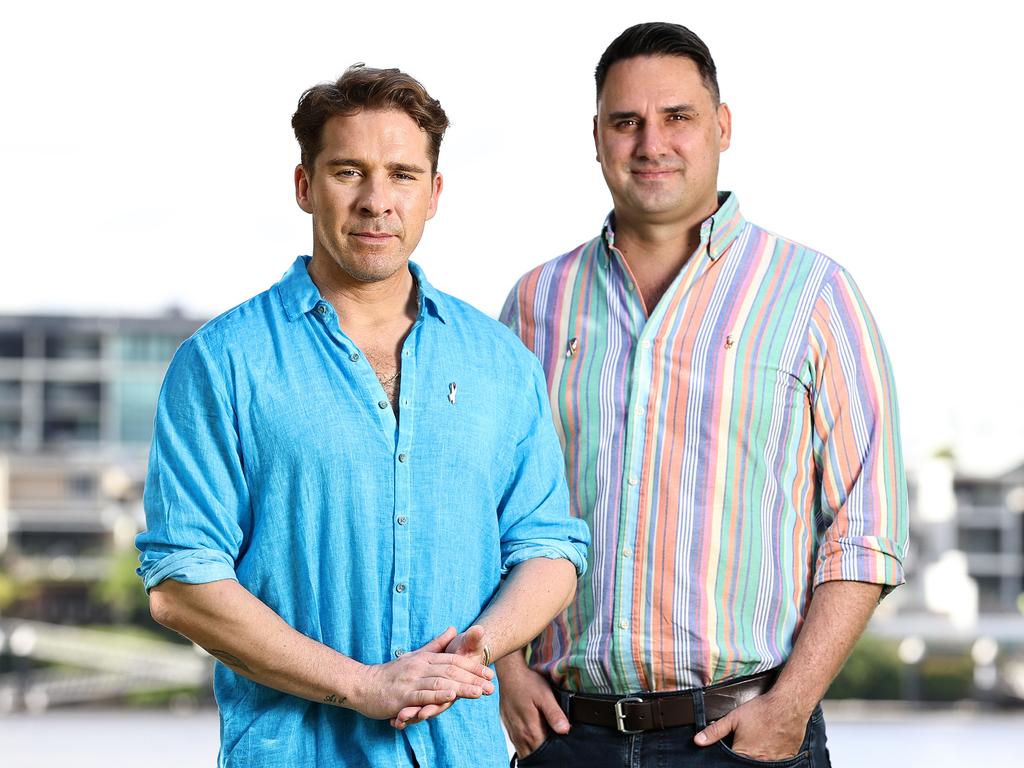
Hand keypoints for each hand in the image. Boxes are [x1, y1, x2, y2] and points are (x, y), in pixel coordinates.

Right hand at [353, 626, 494, 722]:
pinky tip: (451, 695)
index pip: (453, 661)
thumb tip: (454, 629)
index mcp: (424, 659)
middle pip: (451, 670)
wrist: (362, 684)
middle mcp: (420, 667)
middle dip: (473, 678)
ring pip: (441, 682)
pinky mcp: (402, 696)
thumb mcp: (414, 656)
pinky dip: (437, 694)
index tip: (489, 673)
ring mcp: (411, 681)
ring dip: (461, 687)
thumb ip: (435, 644)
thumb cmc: (390, 673)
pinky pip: (422, 694)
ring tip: (479, 692)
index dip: (472, 667)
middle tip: (491, 684)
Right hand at [497, 651, 568, 757]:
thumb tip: (565, 730)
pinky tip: (535, 737)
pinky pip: (518, 744)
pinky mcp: (509, 727)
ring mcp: (513, 732)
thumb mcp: (545, 695)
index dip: (554, 752)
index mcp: (530, 730)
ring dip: (535, 750)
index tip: (562, 747)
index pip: (543, 753)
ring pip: (525, 751)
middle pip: (534, 755)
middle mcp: (519, 735)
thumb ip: (554, 714)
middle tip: (555, 744)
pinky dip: (527, 744)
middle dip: (544, 754)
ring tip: (547, 741)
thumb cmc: (528, 682)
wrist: (510, 673)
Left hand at [693, 692, 807, 760]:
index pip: (731, 762)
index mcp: (743, 753)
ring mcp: (774, 762)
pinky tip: (770, 745)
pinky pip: (776, 763)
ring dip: (758, 756)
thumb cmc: (761, 711)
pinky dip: (771, 756)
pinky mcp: (786, 759)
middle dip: (744, 756)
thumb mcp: (733, 718)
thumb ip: (715, 731)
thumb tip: (698, 740)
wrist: (787, 706)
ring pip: (761, 764)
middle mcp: (758, 761)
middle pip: (746, 763)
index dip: (731, 756)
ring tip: (759, 742)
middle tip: (749, 742)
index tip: (735, 746)